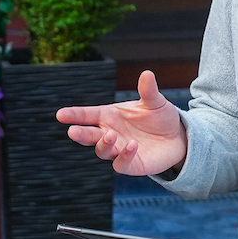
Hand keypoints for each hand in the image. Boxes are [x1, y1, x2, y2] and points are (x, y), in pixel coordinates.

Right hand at [55, 71, 186, 176]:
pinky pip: (121, 164)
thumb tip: (147, 74)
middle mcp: (110, 133)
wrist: (176, 137)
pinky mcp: (130, 164)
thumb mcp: (155, 101)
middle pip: (89, 135)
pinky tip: (132, 146)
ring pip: (102, 151)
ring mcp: (118, 150)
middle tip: (73, 131)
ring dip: (104, 144)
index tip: (60, 114)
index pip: (87, 115)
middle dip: (80, 134)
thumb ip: (148, 91)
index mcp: (109, 116)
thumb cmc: (160, 117)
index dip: (73, 115)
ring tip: (111, 135)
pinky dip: (124, 156)